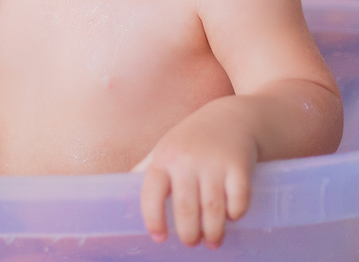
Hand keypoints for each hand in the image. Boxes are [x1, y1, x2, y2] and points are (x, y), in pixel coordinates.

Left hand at [134, 102, 256, 248]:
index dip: (153, 219)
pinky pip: (238, 201)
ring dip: (212, 232)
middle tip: (191, 242)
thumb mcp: (166, 147)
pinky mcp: (239, 166)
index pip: (151, 194)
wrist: (233, 116)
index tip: (159, 237)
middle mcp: (186, 160)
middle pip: (185, 209)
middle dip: (188, 234)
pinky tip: (232, 217)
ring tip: (212, 241)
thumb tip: (119, 195)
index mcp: (164, 158)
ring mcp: (214, 163)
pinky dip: (235, 214)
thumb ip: (147, 170)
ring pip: (213, 210)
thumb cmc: (193, 138)